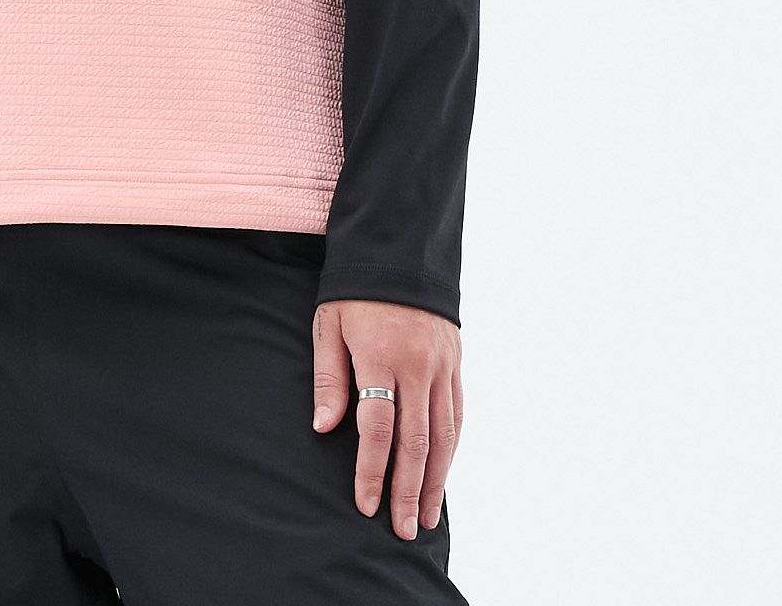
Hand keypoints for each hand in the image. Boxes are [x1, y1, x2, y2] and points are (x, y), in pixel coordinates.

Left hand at [311, 298, 461, 539]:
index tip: (365, 504)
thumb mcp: (329, 323)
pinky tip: (442, 474)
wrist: (401, 251)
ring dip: (435, 479)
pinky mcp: (455, 363)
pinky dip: (451, 449)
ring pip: (443, 434)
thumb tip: (324, 427)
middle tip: (400, 529)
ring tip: (425, 516)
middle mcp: (417, 365)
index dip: (372, 470)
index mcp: (380, 354)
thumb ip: (329, 376)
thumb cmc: (355, 290)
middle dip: (407, 489)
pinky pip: (457, 414)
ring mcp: (441, 365)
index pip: (378, 426)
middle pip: (415, 440)